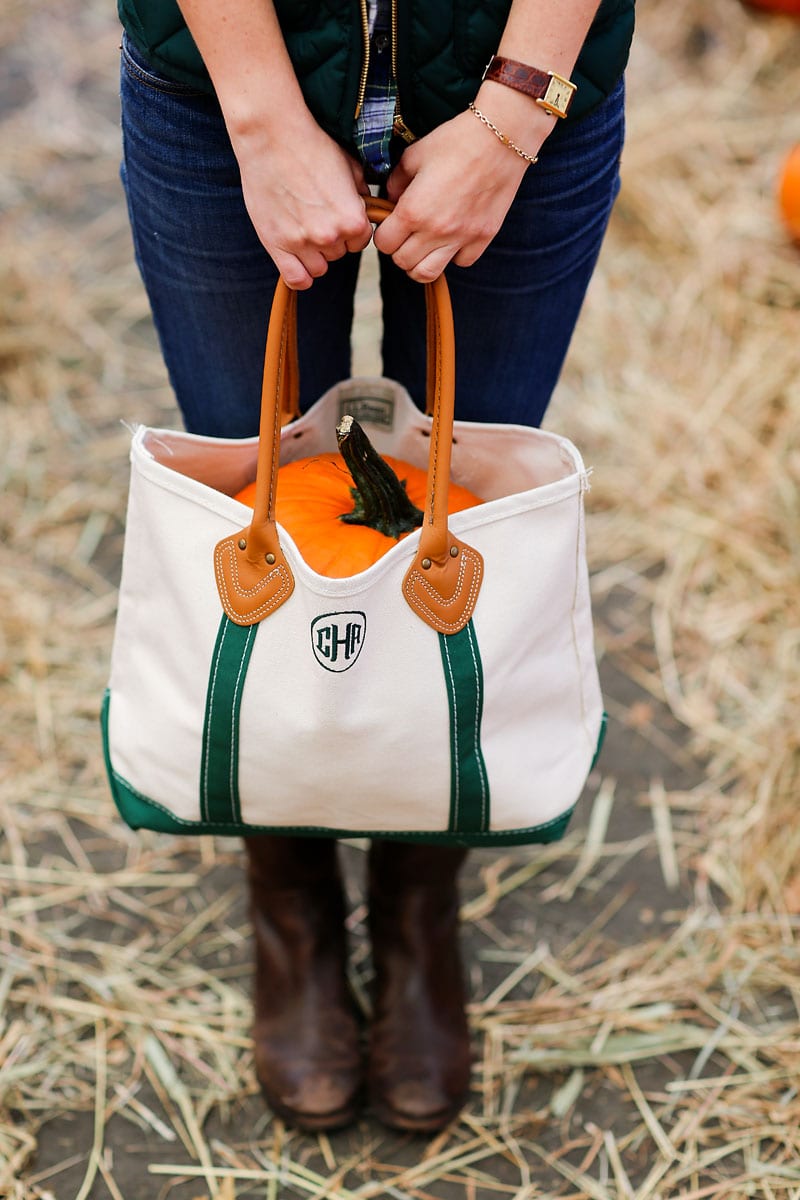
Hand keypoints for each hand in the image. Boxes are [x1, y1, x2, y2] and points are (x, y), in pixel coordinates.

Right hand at [232, 117, 372, 288]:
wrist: (272, 136)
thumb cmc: (312, 145)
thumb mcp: (350, 167)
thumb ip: (361, 196)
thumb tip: (368, 210)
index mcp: (353, 220)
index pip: (361, 241)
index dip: (351, 228)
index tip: (338, 214)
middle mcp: (330, 237)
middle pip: (339, 253)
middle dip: (332, 238)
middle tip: (315, 213)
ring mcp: (302, 243)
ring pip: (319, 267)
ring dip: (314, 254)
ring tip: (302, 228)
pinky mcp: (276, 245)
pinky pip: (296, 279)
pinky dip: (298, 274)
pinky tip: (295, 258)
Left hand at [374, 100, 546, 282]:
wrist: (501, 138)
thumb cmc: (455, 141)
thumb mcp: (414, 155)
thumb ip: (394, 183)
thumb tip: (388, 202)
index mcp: (413, 210)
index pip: (384, 243)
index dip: (383, 234)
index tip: (390, 223)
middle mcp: (436, 231)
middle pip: (403, 263)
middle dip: (399, 249)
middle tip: (406, 233)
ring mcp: (461, 238)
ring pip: (427, 273)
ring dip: (420, 262)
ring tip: (424, 245)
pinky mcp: (483, 238)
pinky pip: (461, 262)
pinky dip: (453, 255)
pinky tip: (453, 236)